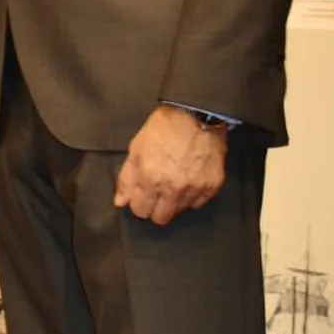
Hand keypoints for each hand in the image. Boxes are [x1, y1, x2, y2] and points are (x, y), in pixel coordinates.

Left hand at [114, 105, 226, 225]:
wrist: (195, 115)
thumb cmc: (161, 130)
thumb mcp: (136, 149)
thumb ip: (127, 179)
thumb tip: (120, 202)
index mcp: (151, 179)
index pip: (141, 211)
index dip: (138, 205)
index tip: (140, 197)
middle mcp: (174, 188)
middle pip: (162, 218)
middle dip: (155, 209)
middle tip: (156, 193)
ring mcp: (196, 189)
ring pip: (180, 211)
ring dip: (174, 202)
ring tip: (173, 182)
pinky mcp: (213, 186)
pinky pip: (199, 203)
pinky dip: (192, 196)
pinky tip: (188, 180)